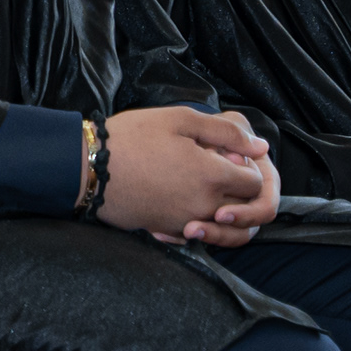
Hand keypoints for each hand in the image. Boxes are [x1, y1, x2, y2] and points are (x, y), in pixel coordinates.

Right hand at [99, 105, 275, 245]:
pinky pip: (197, 229)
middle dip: (237, 188)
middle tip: (212, 167)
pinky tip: (175, 194)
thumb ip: (227, 132)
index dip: (245, 166)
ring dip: (219, 205)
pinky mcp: (168, 230)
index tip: (223, 154)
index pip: (256, 182)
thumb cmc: (133, 137)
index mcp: (213, 176)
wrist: (88, 167)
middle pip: (244, 206)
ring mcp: (186, 221)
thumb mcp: (180, 119)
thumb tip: (261, 147)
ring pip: (223, 223)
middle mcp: (206, 205)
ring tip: (194, 182)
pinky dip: (196, 216)